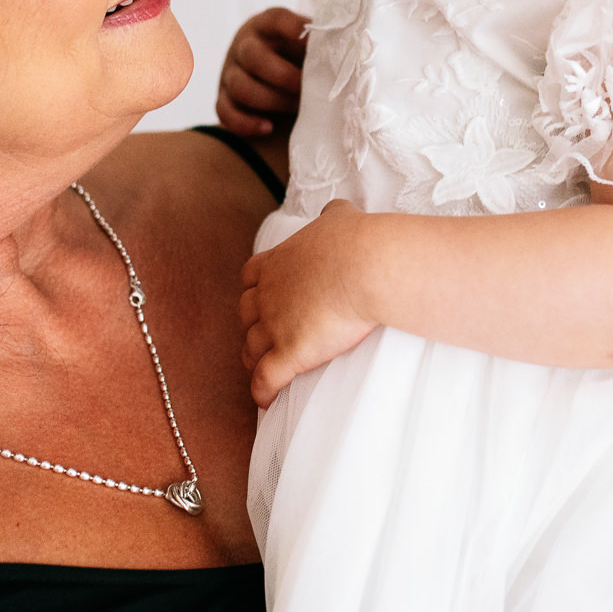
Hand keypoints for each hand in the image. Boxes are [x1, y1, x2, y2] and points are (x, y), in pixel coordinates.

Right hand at [216, 6, 307, 136]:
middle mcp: (244, 46)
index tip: (307, 39)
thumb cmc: (296, 60)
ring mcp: (230, 72)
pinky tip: (268, 127)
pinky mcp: (223, 98)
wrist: (273, 81)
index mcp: (267, 26)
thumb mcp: (305, 47)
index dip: (290, 27)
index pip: (275, 19)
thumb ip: (318, 47)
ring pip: (240, 86)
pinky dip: (246, 122)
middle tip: (306, 88)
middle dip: (283, 75)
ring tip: (296, 108)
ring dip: (272, 100)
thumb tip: (346, 52)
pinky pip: (225, 112)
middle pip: (252, 56)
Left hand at [239, 199, 378, 406]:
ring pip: (251, 347)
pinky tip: (265, 400)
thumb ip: (333, 215)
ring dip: (253, 358)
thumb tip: (336, 210)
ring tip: (259, 369)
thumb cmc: (356, 241)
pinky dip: (262, 390)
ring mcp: (275, 324)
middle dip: (251, 325)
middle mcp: (269, 293)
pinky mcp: (289, 352)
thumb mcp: (340, 218)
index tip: (260, 297)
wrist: (366, 266)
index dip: (254, 290)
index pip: (251, 276)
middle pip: (246, 313)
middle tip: (261, 334)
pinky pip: (266, 378)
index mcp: (278, 261)